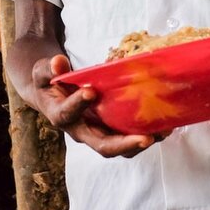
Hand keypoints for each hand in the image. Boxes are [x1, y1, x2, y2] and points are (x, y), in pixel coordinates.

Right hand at [32, 54, 162, 157]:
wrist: (52, 95)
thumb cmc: (49, 82)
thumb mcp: (43, 72)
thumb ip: (49, 68)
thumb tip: (57, 61)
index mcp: (61, 116)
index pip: (68, 114)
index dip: (77, 104)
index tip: (90, 91)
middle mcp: (81, 131)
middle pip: (102, 146)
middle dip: (124, 143)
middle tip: (144, 138)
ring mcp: (98, 133)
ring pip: (120, 148)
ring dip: (141, 143)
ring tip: (162, 132)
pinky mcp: (111, 130)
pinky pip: (129, 138)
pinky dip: (147, 134)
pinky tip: (165, 125)